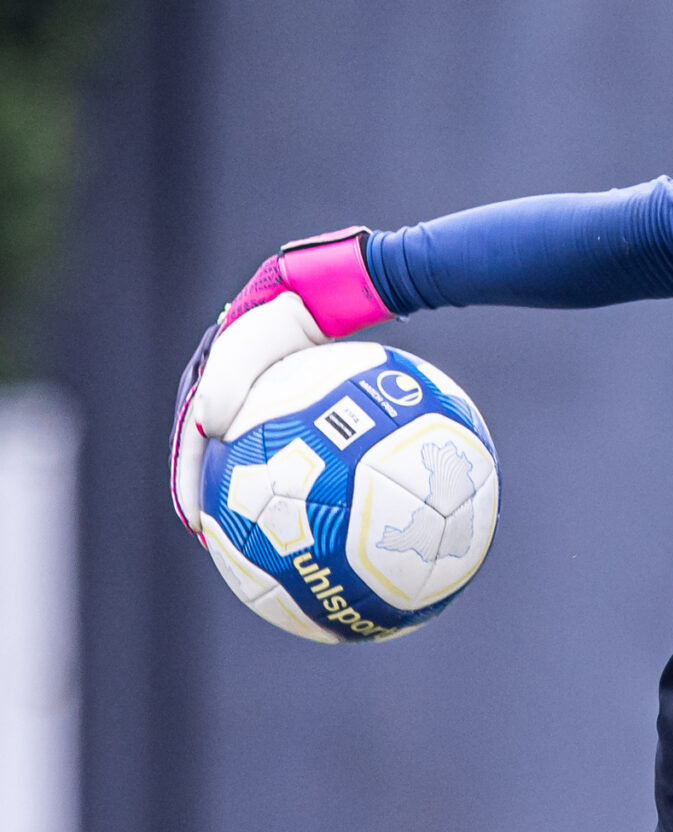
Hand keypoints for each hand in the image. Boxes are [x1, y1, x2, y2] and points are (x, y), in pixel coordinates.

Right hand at [169, 230, 388, 534]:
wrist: (320, 295)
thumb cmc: (280, 321)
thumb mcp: (244, 350)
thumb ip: (225, 384)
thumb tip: (212, 430)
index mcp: (208, 388)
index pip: (190, 445)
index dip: (188, 485)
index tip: (195, 523)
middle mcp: (234, 396)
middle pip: (220, 456)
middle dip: (217, 496)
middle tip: (226, 536)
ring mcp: (266, 399)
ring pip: (257, 453)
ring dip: (257, 490)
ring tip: (269, 528)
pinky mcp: (298, 402)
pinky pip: (296, 444)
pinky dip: (300, 471)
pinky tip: (323, 498)